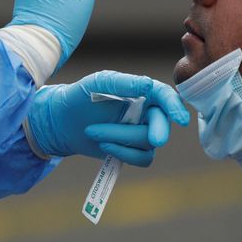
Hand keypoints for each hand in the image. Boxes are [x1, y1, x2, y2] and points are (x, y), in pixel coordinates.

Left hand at [26, 70, 188, 165]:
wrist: (61, 122)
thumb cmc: (80, 96)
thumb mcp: (98, 83)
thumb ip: (124, 83)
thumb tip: (149, 85)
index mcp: (142, 92)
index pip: (165, 97)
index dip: (175, 107)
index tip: (181, 120)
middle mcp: (146, 113)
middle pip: (161, 125)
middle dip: (156, 132)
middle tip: (155, 140)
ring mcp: (141, 133)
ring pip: (147, 144)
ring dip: (120, 139)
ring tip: (93, 131)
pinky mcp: (132, 151)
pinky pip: (142, 159)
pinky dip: (122, 153)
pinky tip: (103, 145)